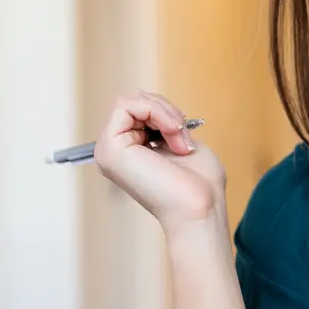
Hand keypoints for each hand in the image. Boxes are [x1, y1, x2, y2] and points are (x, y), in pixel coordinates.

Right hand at [93, 90, 226, 232]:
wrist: (200, 208)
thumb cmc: (200, 184)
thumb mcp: (181, 141)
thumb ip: (163, 123)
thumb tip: (154, 106)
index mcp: (129, 152)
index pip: (138, 109)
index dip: (166, 112)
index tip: (185, 135)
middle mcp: (114, 152)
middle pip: (133, 101)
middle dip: (165, 110)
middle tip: (183, 136)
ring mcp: (108, 150)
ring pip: (130, 100)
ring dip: (164, 113)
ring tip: (179, 139)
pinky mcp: (109, 148)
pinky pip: (126, 105)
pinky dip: (156, 112)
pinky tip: (171, 134)